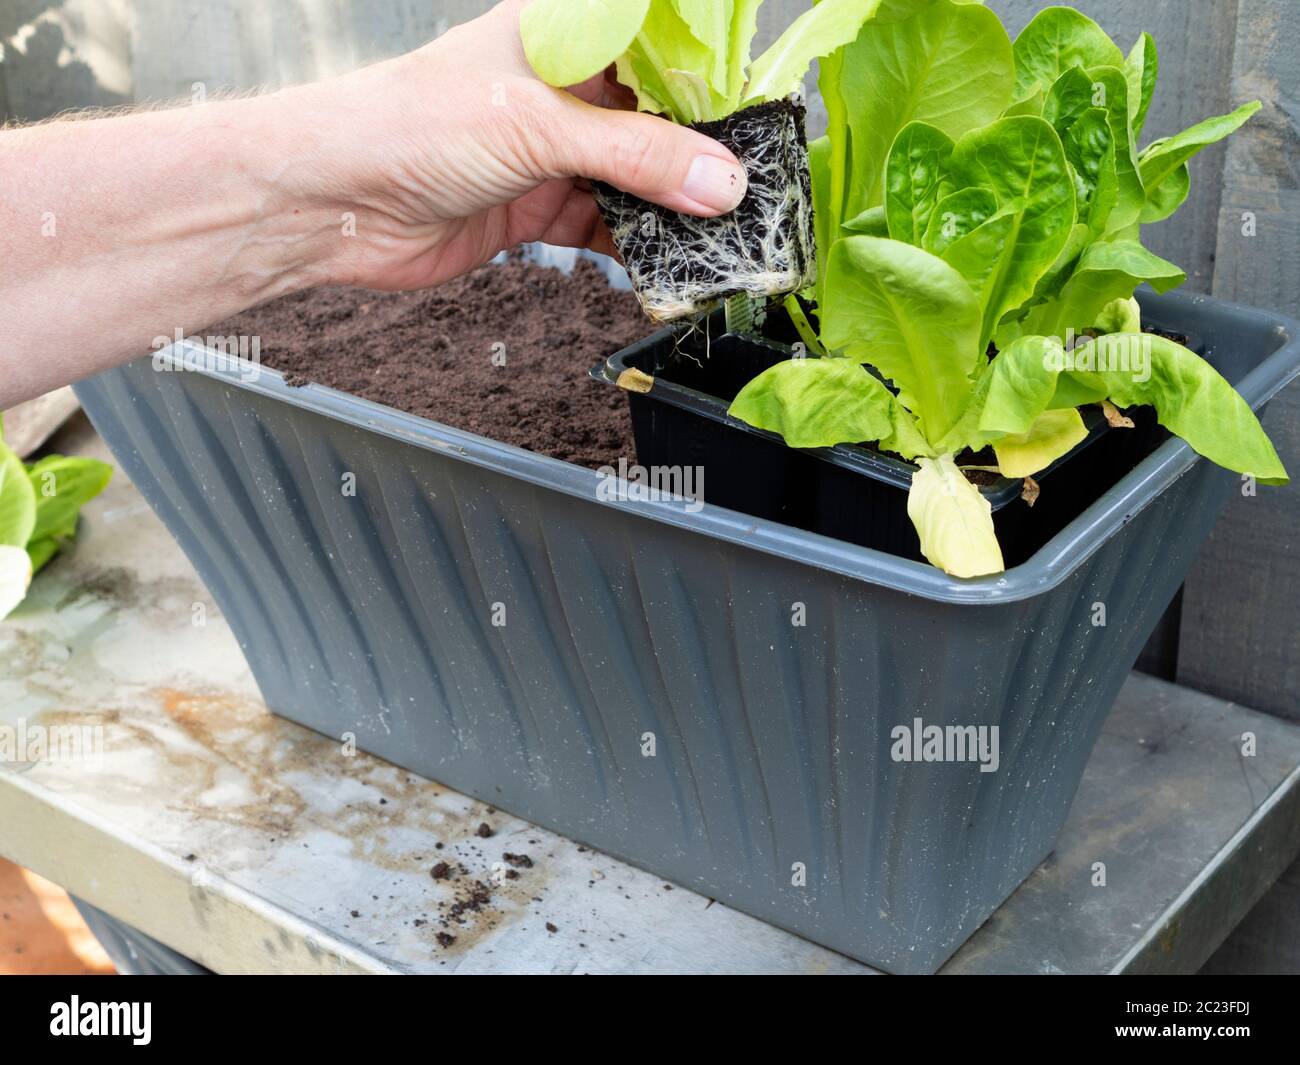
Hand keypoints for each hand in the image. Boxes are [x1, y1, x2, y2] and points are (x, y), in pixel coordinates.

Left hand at [292, 0, 748, 289]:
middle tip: (758, 185)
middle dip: (703, 153)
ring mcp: (553, 150)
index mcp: (564, 32)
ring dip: (675, 209)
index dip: (712, 73)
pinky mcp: (540, 207)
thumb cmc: (410, 125)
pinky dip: (640, 248)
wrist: (334, 204)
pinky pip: (609, 227)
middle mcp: (564, 88)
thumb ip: (637, 157)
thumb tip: (721, 182)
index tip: (764, 109)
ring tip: (726, 234)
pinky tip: (672, 263)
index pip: (659, 41)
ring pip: (638, 178)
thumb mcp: (539, 127)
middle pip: (657, 116)